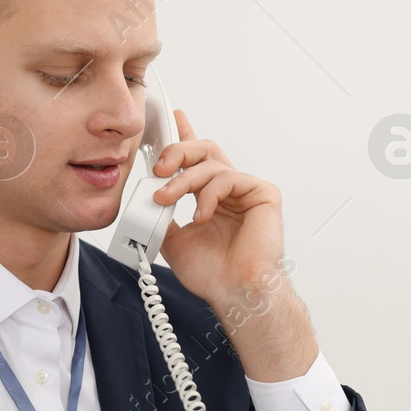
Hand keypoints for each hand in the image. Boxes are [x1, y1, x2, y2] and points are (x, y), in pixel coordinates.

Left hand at [150, 110, 285, 307]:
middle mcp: (229, 191)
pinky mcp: (263, 194)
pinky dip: (209, 195)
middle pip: (204, 150)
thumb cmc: (213, 274)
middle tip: (159, 166)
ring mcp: (247, 191)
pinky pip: (229, 178)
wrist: (233, 292)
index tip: (173, 117)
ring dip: (182, 180)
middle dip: (177, 151)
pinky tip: (202, 215)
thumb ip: (162, 216)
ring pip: (210, 163)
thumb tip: (147, 199)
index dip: (185, 136)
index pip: (197, 160)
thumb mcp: (173, 241)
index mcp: (210, 198)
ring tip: (168, 199)